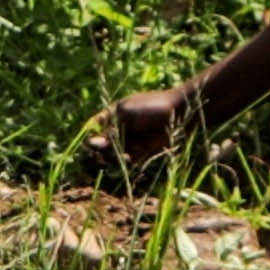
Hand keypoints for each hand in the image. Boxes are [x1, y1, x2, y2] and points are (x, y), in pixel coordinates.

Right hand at [63, 87, 180, 191]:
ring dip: (111, 158)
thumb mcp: (127, 115)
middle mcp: (117, 130)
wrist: (180, 113)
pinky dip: (125, 162)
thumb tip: (92, 143)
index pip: (92, 129)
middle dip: (98, 152)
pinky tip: (130, 157)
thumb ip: (110, 130)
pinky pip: (127, 162)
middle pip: (99, 145)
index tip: (89, 145)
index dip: (88, 137)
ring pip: (112, 155)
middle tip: (101, 155)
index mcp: (111, 116)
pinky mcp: (141, 153)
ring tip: (119, 154)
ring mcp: (129, 142)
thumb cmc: (152, 107)